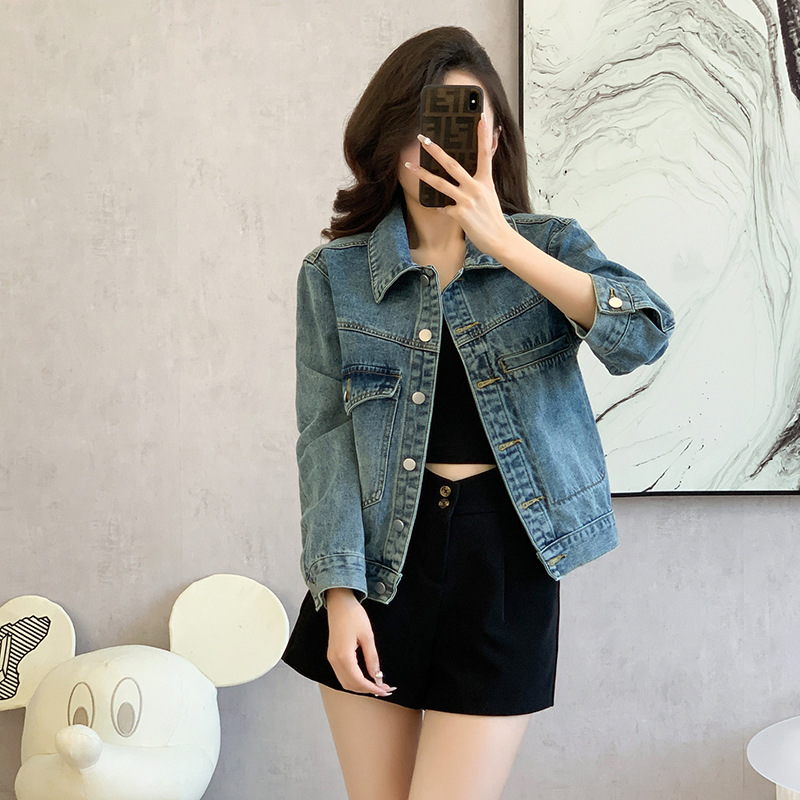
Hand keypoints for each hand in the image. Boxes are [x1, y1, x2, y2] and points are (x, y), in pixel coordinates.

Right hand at [325, 589, 396, 696]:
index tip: (385, 690)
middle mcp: (335, 660)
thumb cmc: (353, 615)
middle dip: (368, 690)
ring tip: (377, 685)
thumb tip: (377, 676)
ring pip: (345, 682)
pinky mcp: (332, 655)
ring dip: (361, 686)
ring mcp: (332, 658)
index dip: (373, 688)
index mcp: (344, 656)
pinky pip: (342, 674)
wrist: (339, 603)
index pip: (358, 681)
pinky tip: (365, 677)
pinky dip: (354, 680)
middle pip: (351, 685)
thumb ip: (372, 658)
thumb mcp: (367, 636)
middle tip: (385, 689)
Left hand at [403, 113, 511, 258]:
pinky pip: (443, 208)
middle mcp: (476, 187)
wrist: (499, 239)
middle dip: (435, 150)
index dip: (483, 134)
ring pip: (440, 184)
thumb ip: (482, 179)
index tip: (481, 116)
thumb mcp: (490, 194)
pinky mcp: (460, 214)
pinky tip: (440, 208)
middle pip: (452, 164)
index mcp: (485, 180)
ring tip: (410, 166)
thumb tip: (479, 169)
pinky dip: (440, 208)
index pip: (485, 152)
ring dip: (423, 174)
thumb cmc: (492, 217)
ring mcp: (467, 200)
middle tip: (423, 139)